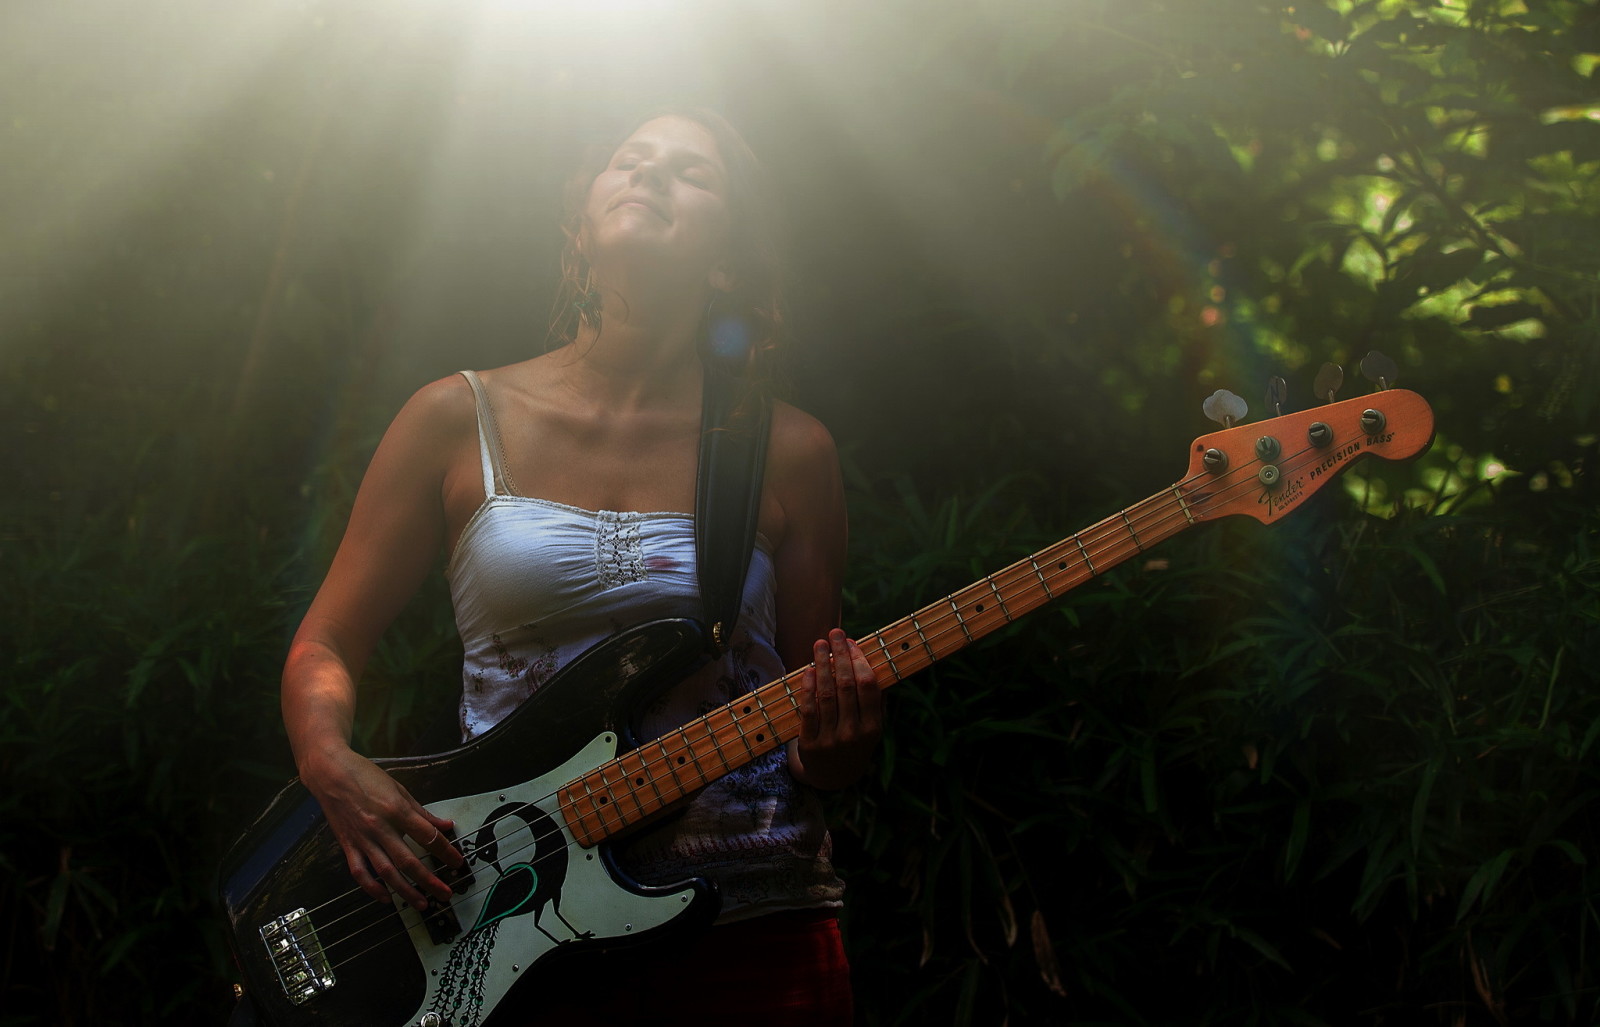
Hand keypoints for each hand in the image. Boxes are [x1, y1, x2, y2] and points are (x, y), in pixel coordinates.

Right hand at [301, 747, 464, 909]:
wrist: (330, 773)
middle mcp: (380, 827)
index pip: (427, 836)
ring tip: (422, 903)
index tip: (457, 862)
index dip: (445, 851)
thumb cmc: (365, 776)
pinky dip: (372, 888)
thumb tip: (445, 825)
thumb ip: (422, 812)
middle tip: (445, 894)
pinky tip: (386, 898)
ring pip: (386, 872)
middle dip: (429, 880)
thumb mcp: (399, 789)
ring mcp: (362, 838)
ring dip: (405, 891)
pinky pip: (360, 872)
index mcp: (396, 810)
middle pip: (408, 860)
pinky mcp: (347, 845)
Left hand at [792, 629, 883, 789]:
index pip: (868, 686)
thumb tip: (873, 661)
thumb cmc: (855, 743)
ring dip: (822, 665)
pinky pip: (808, 710)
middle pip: (846, 686)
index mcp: (873, 728)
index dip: (860, 661)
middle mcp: (853, 734)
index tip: (852, 642)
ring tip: (819, 645)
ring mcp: (831, 740)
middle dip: (841, 655)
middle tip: (835, 634)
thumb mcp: (872, 727)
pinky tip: (808, 670)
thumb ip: (875, 700)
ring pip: (826, 694)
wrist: (833, 778)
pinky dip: (807, 688)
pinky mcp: (809, 744)